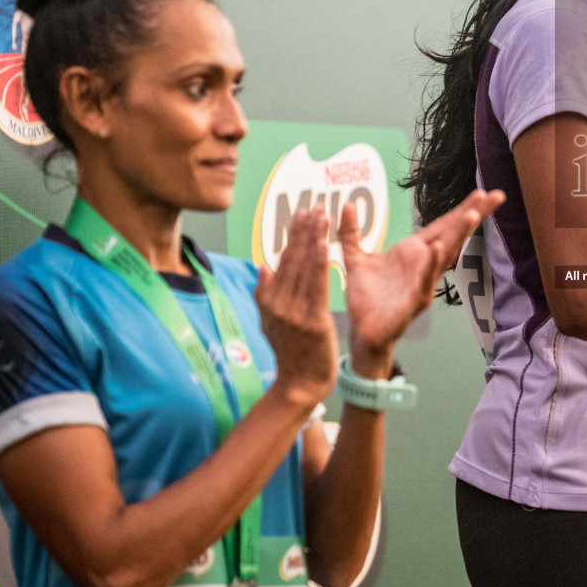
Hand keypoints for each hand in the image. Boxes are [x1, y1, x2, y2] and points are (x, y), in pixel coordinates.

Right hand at [255, 209, 339, 408]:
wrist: (299, 383)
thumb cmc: (290, 352)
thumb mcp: (269, 321)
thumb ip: (264, 293)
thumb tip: (262, 264)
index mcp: (269, 299)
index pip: (282, 259)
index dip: (293, 234)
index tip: (301, 212)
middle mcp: (278, 302)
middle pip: (292, 258)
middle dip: (303, 229)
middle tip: (313, 204)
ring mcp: (294, 312)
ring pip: (304, 267)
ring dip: (313, 238)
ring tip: (320, 215)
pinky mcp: (312, 320)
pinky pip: (317, 286)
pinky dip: (320, 263)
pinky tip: (324, 244)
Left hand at [343, 188, 503, 377]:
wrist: (363, 331)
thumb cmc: (366, 298)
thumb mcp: (356, 259)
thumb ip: (351, 232)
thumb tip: (346, 205)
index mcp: (414, 251)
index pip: (443, 225)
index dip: (463, 208)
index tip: (483, 192)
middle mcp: (424, 263)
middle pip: (452, 234)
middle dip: (473, 215)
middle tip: (494, 196)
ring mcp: (423, 281)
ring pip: (445, 254)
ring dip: (458, 235)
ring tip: (471, 215)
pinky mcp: (414, 300)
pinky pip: (425, 280)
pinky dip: (432, 264)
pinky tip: (439, 249)